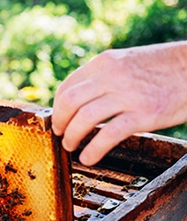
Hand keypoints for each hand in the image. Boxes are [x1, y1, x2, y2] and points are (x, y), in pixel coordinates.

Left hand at [52, 41, 186, 165]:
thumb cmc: (164, 68)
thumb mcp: (127, 63)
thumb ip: (104, 77)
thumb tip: (81, 100)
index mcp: (105, 62)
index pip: (67, 86)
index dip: (57, 107)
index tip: (58, 119)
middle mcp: (112, 76)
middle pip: (69, 102)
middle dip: (59, 122)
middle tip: (60, 134)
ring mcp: (128, 95)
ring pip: (84, 119)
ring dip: (72, 137)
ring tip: (71, 147)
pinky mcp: (144, 114)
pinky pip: (108, 135)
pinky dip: (93, 150)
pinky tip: (88, 158)